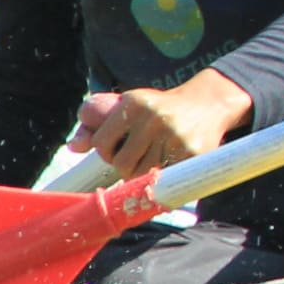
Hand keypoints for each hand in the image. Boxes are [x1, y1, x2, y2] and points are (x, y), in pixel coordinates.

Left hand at [68, 69, 253, 174]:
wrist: (210, 102)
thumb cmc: (161, 108)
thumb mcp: (131, 107)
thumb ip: (98, 125)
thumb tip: (73, 146)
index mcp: (134, 103)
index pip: (101, 142)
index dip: (107, 152)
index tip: (119, 149)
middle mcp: (154, 117)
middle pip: (122, 163)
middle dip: (126, 167)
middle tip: (138, 160)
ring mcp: (175, 136)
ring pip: (143, 175)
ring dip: (144, 176)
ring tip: (153, 165)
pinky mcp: (193, 152)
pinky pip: (168, 180)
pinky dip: (164, 181)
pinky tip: (168, 169)